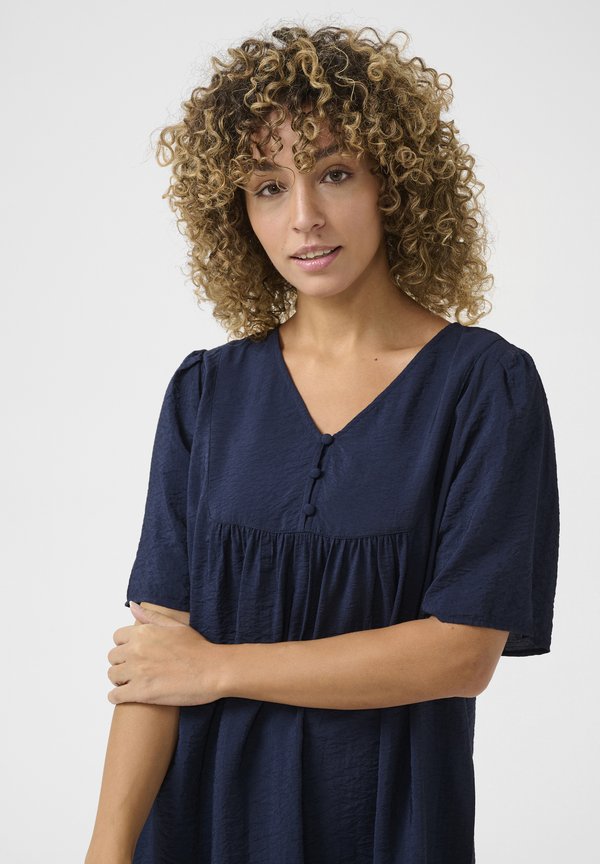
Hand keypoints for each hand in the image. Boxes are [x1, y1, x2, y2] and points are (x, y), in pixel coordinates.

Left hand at [107, 602, 221, 705]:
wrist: (213, 670)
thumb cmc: (198, 648)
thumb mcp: (175, 625)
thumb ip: (151, 616)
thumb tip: (132, 605)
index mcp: (143, 632)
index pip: (117, 638)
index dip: (125, 646)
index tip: (135, 653)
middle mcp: (136, 650)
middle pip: (113, 658)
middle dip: (122, 663)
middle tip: (136, 670)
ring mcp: (137, 672)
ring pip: (112, 676)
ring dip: (120, 680)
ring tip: (133, 683)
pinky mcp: (140, 693)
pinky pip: (115, 696)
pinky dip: (118, 697)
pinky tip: (129, 696)